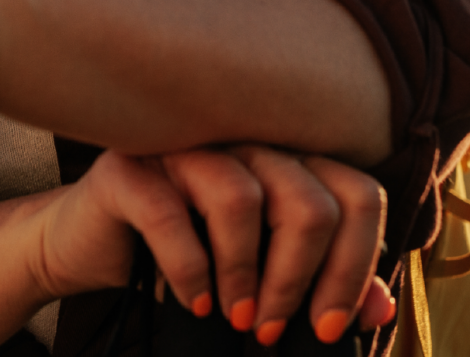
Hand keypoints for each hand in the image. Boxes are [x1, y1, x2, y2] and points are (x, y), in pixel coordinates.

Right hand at [34, 147, 395, 345]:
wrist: (90, 249)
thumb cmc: (186, 256)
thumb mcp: (263, 275)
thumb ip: (321, 282)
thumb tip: (379, 308)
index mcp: (284, 160)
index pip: (357, 196)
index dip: (355, 267)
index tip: (328, 325)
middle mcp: (239, 141)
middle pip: (308, 200)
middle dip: (297, 279)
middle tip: (273, 327)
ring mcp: (180, 147)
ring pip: (243, 197)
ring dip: (244, 273)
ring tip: (235, 315)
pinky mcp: (126, 168)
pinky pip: (169, 213)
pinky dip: (189, 269)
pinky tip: (192, 301)